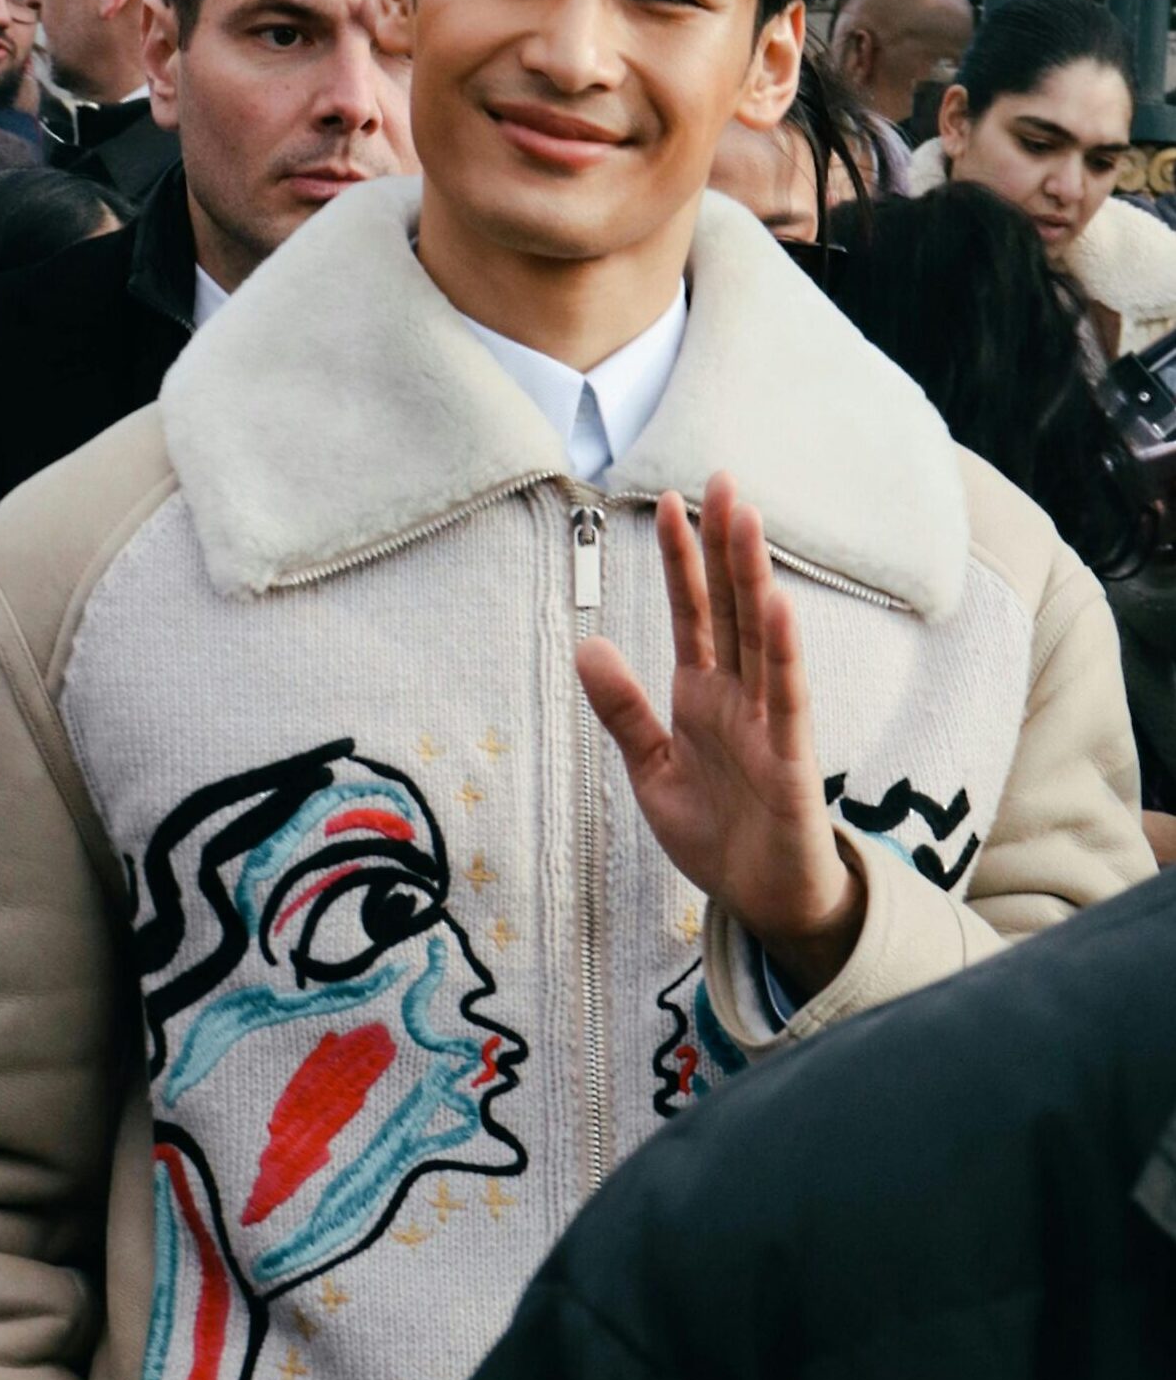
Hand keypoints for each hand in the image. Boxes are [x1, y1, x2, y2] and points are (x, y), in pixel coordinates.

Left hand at [576, 472, 863, 995]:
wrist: (762, 901)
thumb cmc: (718, 834)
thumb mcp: (651, 769)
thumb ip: (623, 710)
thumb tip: (586, 645)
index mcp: (703, 694)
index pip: (692, 611)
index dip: (682, 558)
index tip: (668, 500)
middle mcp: (740, 695)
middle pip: (730, 606)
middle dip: (723, 544)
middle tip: (719, 478)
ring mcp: (770, 721)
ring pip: (761, 634)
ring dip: (753, 576)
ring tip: (745, 516)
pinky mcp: (793, 758)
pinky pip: (788, 697)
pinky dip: (784, 651)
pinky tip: (778, 604)